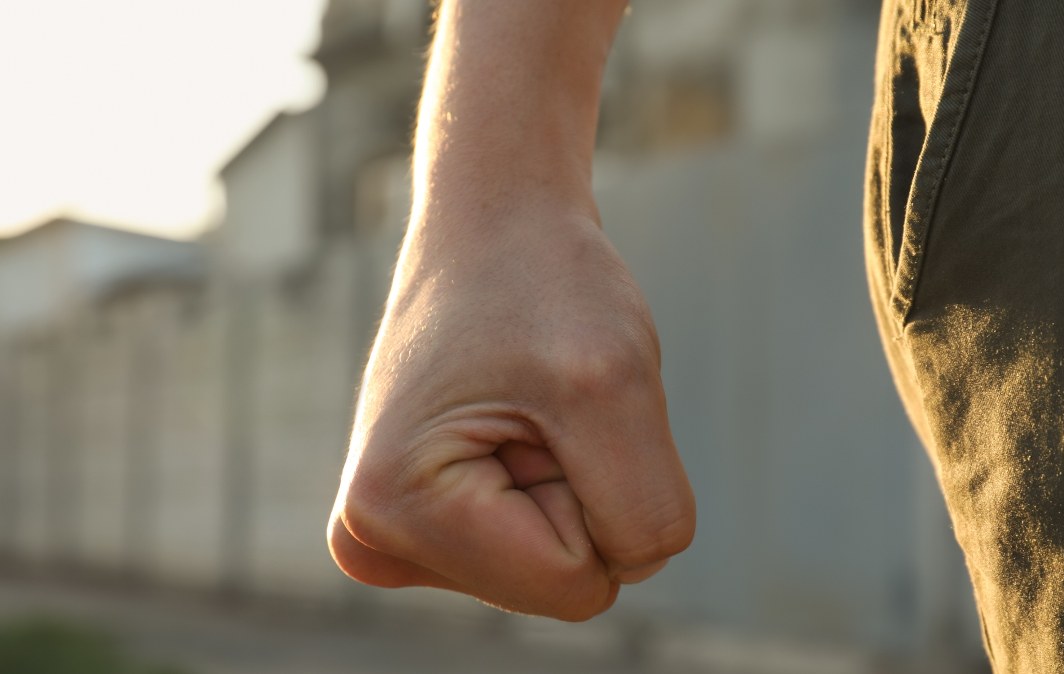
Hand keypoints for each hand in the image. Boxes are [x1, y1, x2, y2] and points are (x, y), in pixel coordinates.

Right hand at [326, 206, 695, 620]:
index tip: (553, 403)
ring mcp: (395, 537)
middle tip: (542, 400)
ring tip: (527, 403)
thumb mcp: (616, 385)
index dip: (601, 488)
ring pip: (560, 567)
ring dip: (573, 480)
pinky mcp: (426, 525)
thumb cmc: (546, 283)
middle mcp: (374, 541)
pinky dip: (559, 481)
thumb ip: (644, 511)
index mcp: (393, 512)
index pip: (578, 584)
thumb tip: (628, 571)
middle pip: (565, 583)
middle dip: (584, 488)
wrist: (496, 224)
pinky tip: (514, 419)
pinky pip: (545, 546)